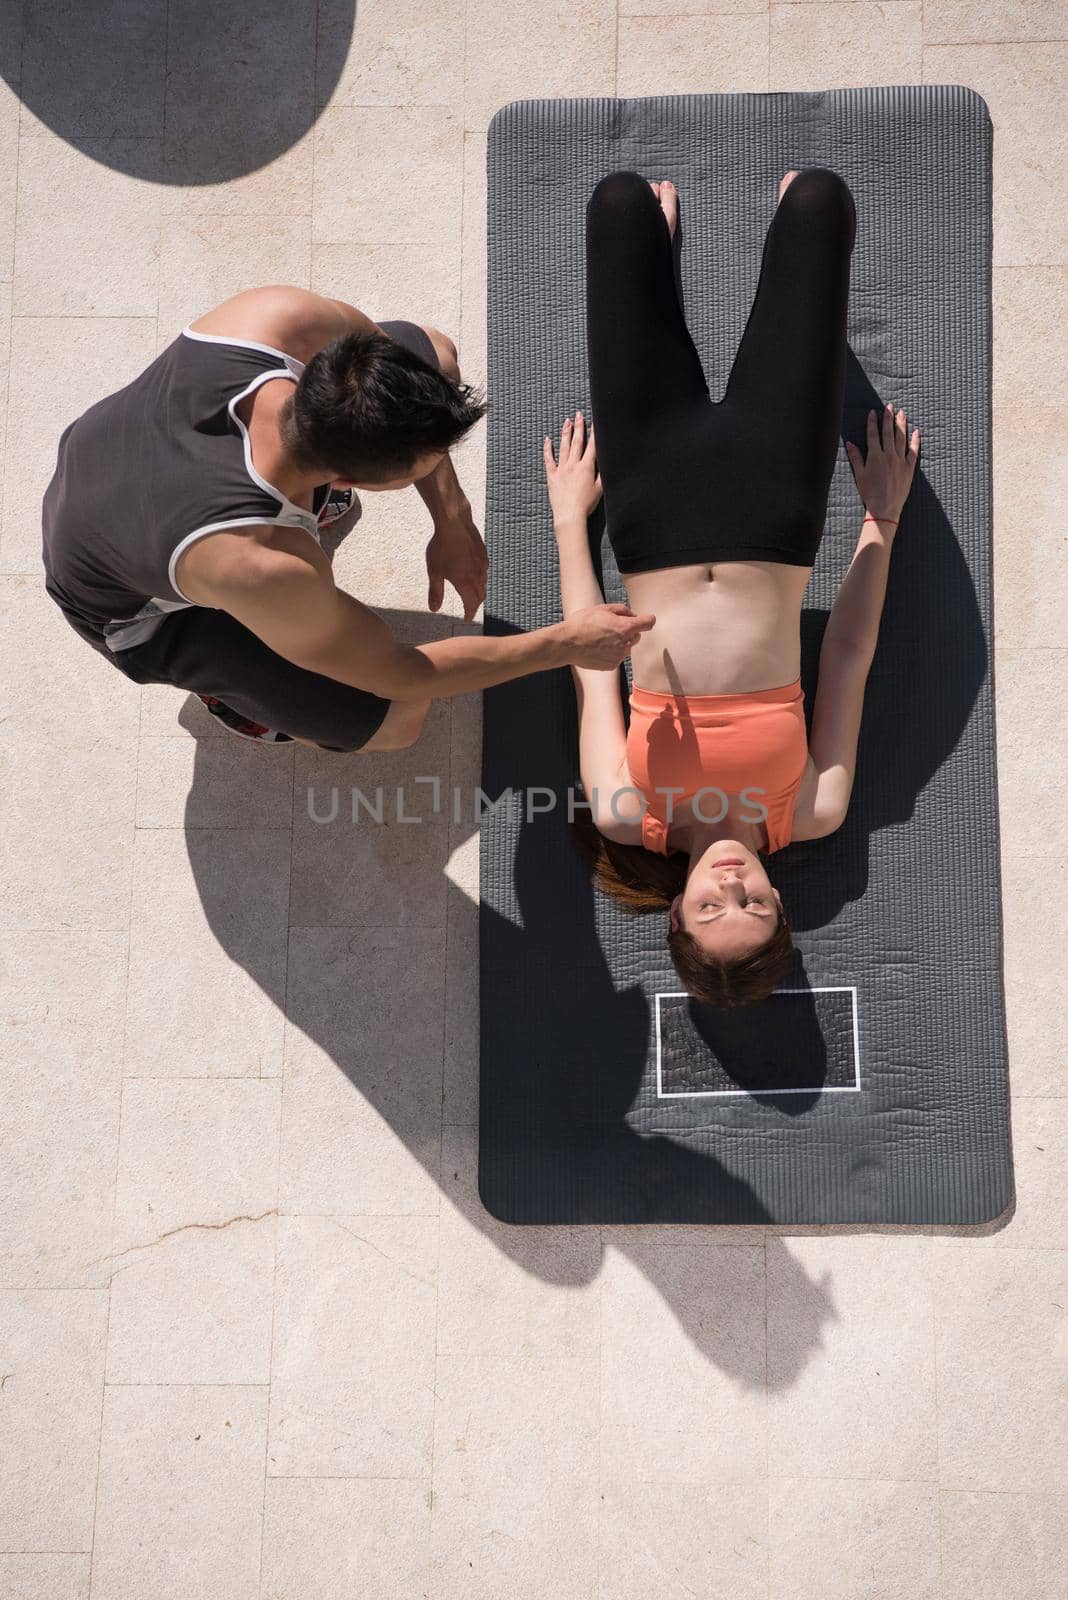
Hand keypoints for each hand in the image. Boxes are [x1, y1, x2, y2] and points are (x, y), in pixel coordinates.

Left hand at [426, 506, 488, 622]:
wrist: (454, 523)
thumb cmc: (442, 547)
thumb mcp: (434, 571)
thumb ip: (436, 591)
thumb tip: (434, 609)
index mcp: (465, 582)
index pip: (471, 604)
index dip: (469, 612)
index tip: (467, 619)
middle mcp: (477, 575)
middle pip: (480, 596)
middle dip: (475, 604)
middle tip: (470, 608)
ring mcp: (482, 564)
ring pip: (484, 583)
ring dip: (479, 591)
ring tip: (472, 593)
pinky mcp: (483, 553)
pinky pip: (485, 570)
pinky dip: (481, 577)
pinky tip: (476, 573)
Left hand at [543, 410, 601, 524]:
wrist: (569, 515)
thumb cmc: (586, 504)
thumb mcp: (600, 489)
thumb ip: (603, 474)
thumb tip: (607, 463)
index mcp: (587, 467)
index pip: (592, 446)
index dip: (594, 432)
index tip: (595, 420)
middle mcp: (573, 465)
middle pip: (577, 442)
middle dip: (579, 426)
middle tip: (579, 414)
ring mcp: (561, 469)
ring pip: (564, 447)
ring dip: (566, 433)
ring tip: (567, 421)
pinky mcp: (552, 476)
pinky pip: (549, 459)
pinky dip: (548, 449)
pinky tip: (547, 439)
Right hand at [559, 602, 655, 669]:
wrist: (567, 643)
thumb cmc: (582, 623)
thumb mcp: (602, 608)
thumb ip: (622, 610)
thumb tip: (633, 615)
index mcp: (625, 627)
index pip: (648, 623)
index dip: (648, 619)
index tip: (647, 619)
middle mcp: (625, 643)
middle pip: (637, 636)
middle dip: (629, 631)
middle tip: (612, 627)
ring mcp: (619, 656)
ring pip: (626, 647)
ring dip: (619, 643)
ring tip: (601, 639)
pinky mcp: (611, 666)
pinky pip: (617, 657)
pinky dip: (611, 653)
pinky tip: (598, 648)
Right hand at [845, 402, 919, 524]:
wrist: (885, 508)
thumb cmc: (869, 494)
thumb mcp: (859, 475)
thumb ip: (856, 458)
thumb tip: (850, 443)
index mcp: (875, 457)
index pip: (873, 435)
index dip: (872, 422)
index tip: (873, 412)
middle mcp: (888, 456)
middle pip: (888, 433)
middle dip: (888, 418)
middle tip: (889, 406)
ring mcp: (900, 461)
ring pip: (901, 438)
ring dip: (901, 424)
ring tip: (901, 413)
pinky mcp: (909, 468)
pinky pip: (913, 451)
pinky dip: (915, 441)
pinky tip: (916, 431)